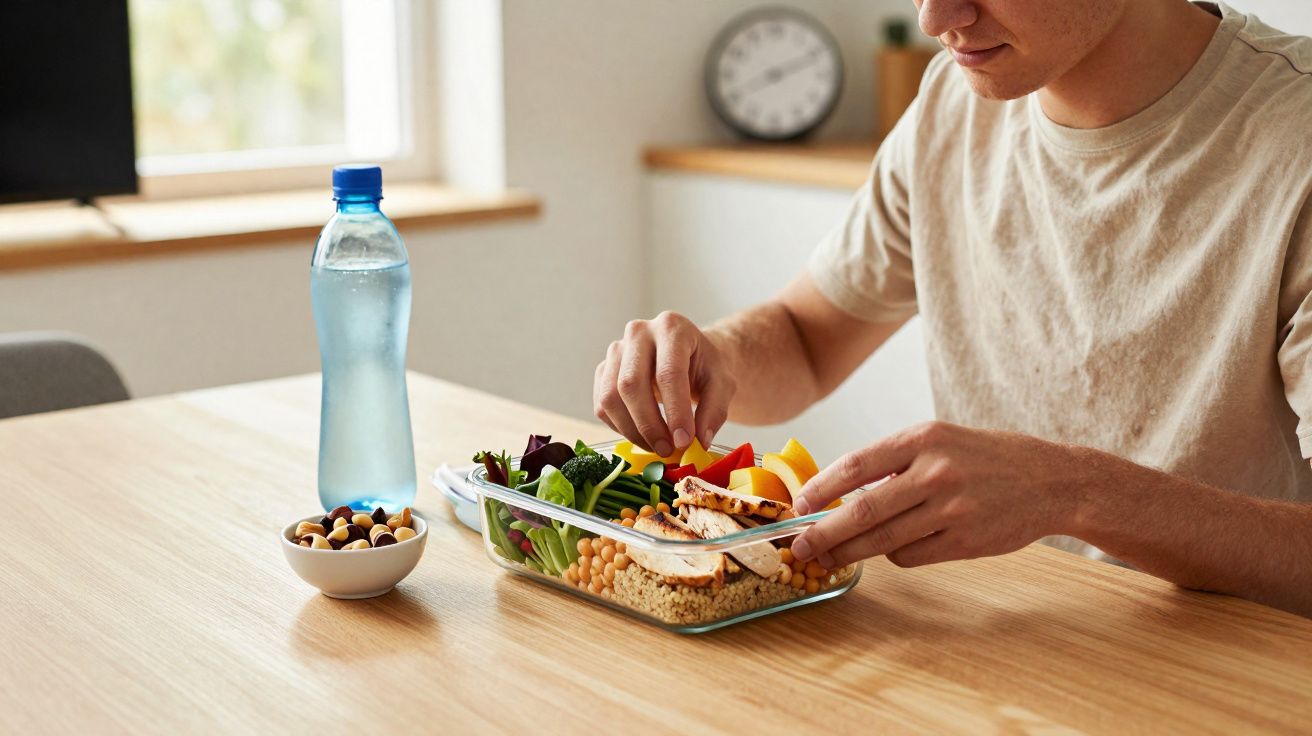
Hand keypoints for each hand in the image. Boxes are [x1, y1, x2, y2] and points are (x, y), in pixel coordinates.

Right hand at [593, 311, 736, 455]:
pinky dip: (620, 428)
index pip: (668, 372)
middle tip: (668, 450)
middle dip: (649, 425)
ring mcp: (616, 350)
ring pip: (610, 397)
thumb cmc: (707, 367)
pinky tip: (642, 436)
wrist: (690, 356)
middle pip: (631, 384)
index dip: (675, 411)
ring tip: (657, 447)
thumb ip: (715, 411)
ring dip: (632, 431)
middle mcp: (638, 332)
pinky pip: (602, 406)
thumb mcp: (723, 384)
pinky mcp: (604, 370)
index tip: (683, 441)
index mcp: (672, 327)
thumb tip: (699, 441)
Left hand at [789, 422, 1086, 568]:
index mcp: (924, 438)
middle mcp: (937, 472)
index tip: (799, 505)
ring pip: (883, 540)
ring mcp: (953, 510)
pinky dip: (892, 555)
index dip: (822, 488)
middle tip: (798, 546)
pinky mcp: (966, 542)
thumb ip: (895, 461)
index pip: (857, 465)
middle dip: (823, 533)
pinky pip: (911, 556)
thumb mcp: (942, 440)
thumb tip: (840, 492)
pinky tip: (890, 549)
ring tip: (825, 559)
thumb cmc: (988, 458)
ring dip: (848, 553)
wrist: (1054, 480)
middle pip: (863, 510)